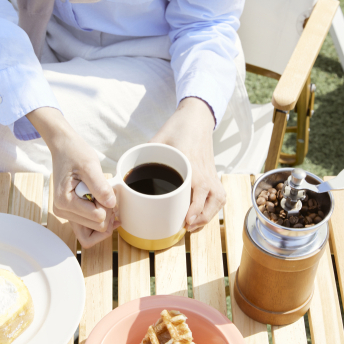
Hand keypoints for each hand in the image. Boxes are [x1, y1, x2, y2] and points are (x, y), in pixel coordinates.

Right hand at [27, 107, 119, 247]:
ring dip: (103, 216)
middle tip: (106, 193)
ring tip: (103, 196)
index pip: (98, 219)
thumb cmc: (74, 153)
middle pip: (96, 228)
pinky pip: (87, 228)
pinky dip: (99, 218)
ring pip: (92, 231)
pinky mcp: (70, 212)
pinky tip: (105, 205)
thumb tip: (111, 204)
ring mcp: (65, 213)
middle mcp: (62, 211)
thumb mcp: (90, 165)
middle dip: (107, 213)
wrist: (64, 148)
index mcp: (65, 202)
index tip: (107, 191)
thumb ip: (100, 186)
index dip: (109, 206)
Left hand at [150, 98, 225, 232]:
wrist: (197, 117)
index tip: (186, 220)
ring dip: (209, 214)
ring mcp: (211, 173)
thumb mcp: (157, 140)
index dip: (195, 208)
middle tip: (186, 225)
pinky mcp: (214, 174)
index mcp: (192, 164)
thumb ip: (142, 156)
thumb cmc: (178, 128)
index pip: (199, 190)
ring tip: (193, 223)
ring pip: (218, 199)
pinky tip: (203, 213)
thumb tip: (123, 173)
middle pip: (212, 200)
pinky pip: (220, 195)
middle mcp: (205, 171)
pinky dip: (214, 207)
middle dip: (201, 217)